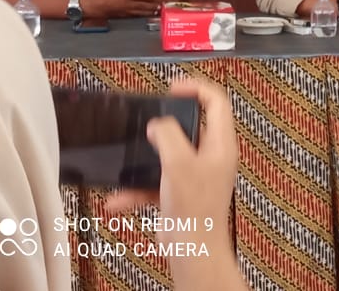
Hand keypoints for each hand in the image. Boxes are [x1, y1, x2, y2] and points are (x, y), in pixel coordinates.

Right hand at [84, 0, 161, 17]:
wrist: (90, 6)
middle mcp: (127, 3)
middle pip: (143, 5)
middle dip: (153, 6)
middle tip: (160, 6)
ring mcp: (124, 11)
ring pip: (140, 12)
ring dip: (149, 12)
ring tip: (156, 12)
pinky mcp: (121, 16)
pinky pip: (133, 16)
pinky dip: (140, 16)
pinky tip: (144, 16)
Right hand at [106, 78, 241, 287]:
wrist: (192, 251)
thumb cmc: (194, 209)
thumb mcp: (178, 162)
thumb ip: (167, 136)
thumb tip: (158, 124)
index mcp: (220, 143)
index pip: (217, 102)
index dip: (196, 88)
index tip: (173, 87)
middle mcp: (212, 156)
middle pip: (193, 126)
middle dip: (168, 123)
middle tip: (150, 116)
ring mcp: (197, 175)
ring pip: (170, 155)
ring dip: (145, 160)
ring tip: (128, 157)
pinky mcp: (181, 193)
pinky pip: (156, 183)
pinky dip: (137, 190)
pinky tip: (117, 200)